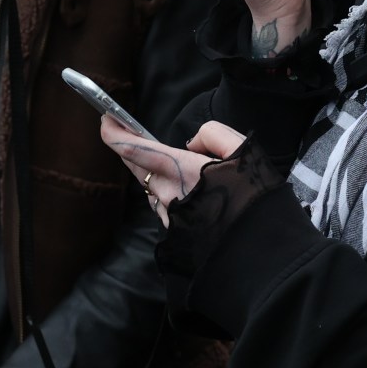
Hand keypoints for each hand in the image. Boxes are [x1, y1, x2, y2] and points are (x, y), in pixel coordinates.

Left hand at [99, 118, 245, 223]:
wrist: (259, 247)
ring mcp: (169, 215)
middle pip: (136, 167)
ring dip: (150, 173)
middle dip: (128, 148)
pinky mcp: (175, 231)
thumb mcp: (243, 150)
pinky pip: (162, 206)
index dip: (115, 134)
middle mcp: (168, 192)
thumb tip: (192, 143)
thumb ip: (213, 134)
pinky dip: (164, 193)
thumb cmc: (254, 197)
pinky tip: (179, 191)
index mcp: (182, 169)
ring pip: (150, 188)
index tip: (106, 120)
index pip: (135, 149)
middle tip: (125, 132)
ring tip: (160, 162)